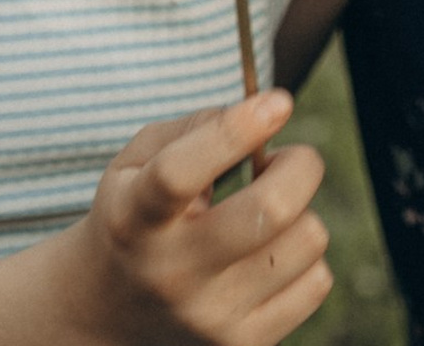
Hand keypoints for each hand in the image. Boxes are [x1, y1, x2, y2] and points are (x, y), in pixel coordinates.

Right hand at [58, 90, 331, 344]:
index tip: (277, 102)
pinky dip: (308, 256)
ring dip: (302, 210)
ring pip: (307, 240)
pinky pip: (317, 282)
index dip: (235, 130)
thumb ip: (196, 125)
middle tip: (282, 158)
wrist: (106, 311)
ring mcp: (210, 317)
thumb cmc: (137, 213)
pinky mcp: (243, 345)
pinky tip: (274, 251)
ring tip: (270, 209)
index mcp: (135, 218)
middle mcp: (171, 273)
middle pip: (268, 211)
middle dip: (300, 164)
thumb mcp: (137, 161)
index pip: (178, 175)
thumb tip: (265, 111)